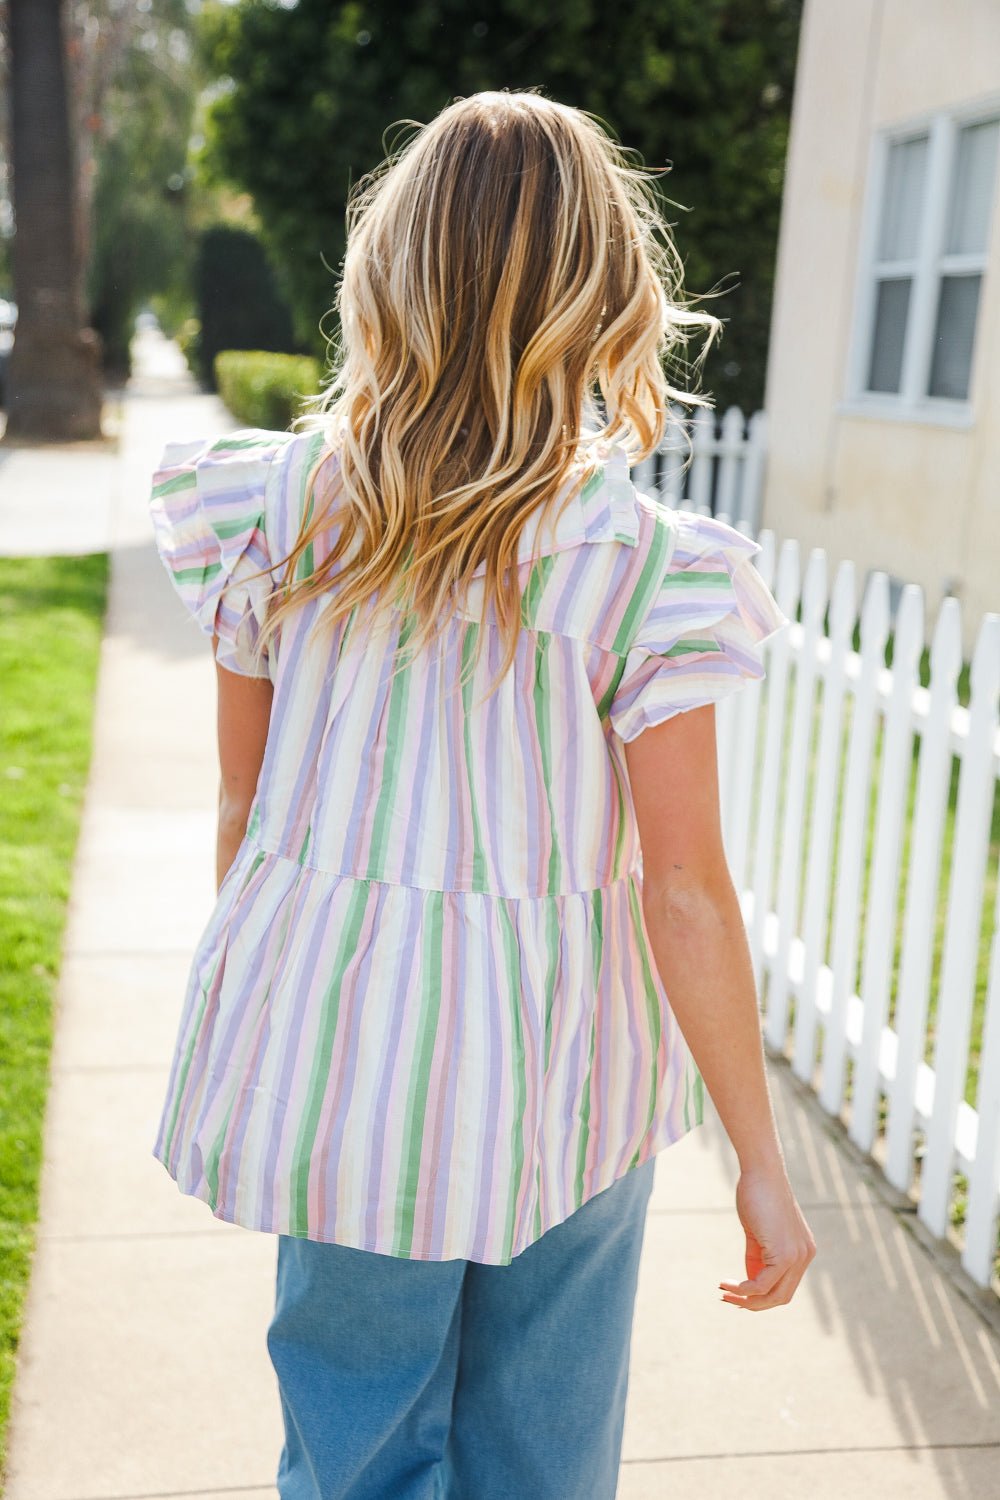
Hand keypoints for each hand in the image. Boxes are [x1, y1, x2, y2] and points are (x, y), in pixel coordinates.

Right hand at [719, 1164, 816, 1310]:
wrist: (761, 1171)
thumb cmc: (757, 1194)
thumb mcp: (758, 1232)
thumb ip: (758, 1257)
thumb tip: (749, 1284)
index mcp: (802, 1251)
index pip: (784, 1285)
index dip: (761, 1295)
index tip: (736, 1293)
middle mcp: (804, 1256)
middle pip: (782, 1297)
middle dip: (753, 1304)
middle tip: (728, 1299)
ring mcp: (797, 1256)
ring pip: (775, 1296)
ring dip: (747, 1300)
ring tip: (725, 1294)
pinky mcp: (785, 1254)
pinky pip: (763, 1284)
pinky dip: (744, 1289)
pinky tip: (729, 1285)